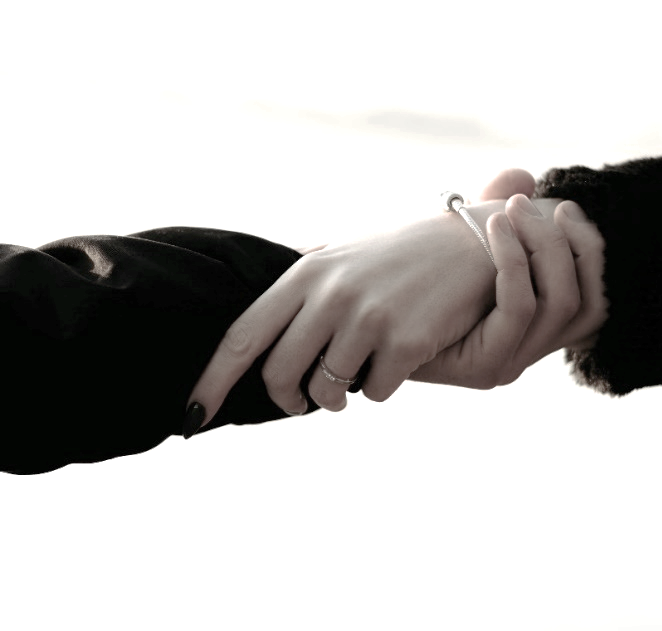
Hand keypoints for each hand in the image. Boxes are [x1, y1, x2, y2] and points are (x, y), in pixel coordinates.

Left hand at [186, 194, 516, 431]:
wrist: (470, 245)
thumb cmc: (398, 257)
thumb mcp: (341, 257)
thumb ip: (299, 286)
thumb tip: (253, 327)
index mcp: (306, 273)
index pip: (243, 336)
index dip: (213, 380)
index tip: (191, 415)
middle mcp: (331, 293)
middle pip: (280, 374)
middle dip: (287, 400)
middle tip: (301, 402)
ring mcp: (368, 317)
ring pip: (327, 391)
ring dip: (337, 398)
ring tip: (353, 379)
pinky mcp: (405, 340)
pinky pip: (374, 393)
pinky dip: (381, 387)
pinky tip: (397, 361)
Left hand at [410, 193, 606, 386]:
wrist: (366, 325)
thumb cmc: (414, 282)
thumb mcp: (464, 244)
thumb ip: (497, 215)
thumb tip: (522, 177)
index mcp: (536, 326)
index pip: (595, 296)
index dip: (591, 251)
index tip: (564, 208)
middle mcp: (531, 349)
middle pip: (588, 302)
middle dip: (570, 244)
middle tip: (529, 205)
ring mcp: (511, 362)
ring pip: (560, 302)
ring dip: (541, 245)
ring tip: (508, 209)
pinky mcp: (484, 368)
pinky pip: (519, 309)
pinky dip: (514, 263)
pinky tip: (494, 228)